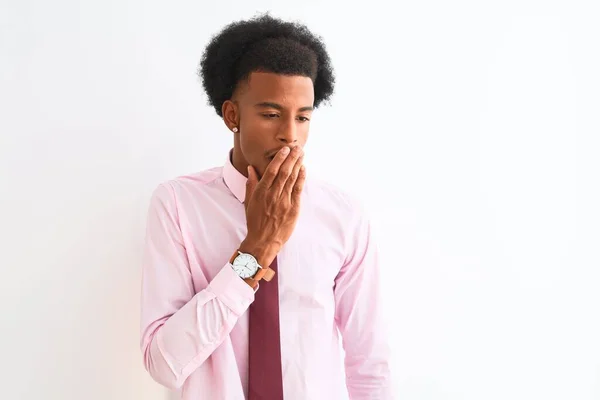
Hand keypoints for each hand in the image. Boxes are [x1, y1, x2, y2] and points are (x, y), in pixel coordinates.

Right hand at [240, 146, 305, 266]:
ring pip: (292, 179)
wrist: (263, 241)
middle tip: (297, 147)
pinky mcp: (293, 209)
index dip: (279, 158)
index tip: (285, 149)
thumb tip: (251, 168)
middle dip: (292, 158)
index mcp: (261, 192)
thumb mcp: (249, 202)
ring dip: (298, 164)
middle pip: (284, 172)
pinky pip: (298, 190)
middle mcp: (273, 195)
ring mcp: (284, 202)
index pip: (272, 171)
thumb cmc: (254, 221)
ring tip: (302, 154)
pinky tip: (304, 169)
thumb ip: (251, 184)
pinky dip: (301, 178)